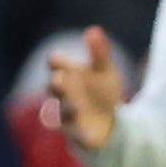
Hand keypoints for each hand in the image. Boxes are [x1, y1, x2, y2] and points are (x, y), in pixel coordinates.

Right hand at [44, 28, 124, 150]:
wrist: (111, 121)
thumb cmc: (102, 91)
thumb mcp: (105, 71)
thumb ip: (99, 53)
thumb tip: (94, 29)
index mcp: (67, 75)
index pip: (56, 65)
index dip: (57, 62)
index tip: (61, 60)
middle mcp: (62, 95)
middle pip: (54, 89)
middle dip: (57, 85)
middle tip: (61, 80)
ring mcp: (68, 115)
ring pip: (61, 112)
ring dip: (68, 108)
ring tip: (78, 105)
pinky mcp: (77, 134)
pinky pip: (76, 136)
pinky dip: (81, 135)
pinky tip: (91, 136)